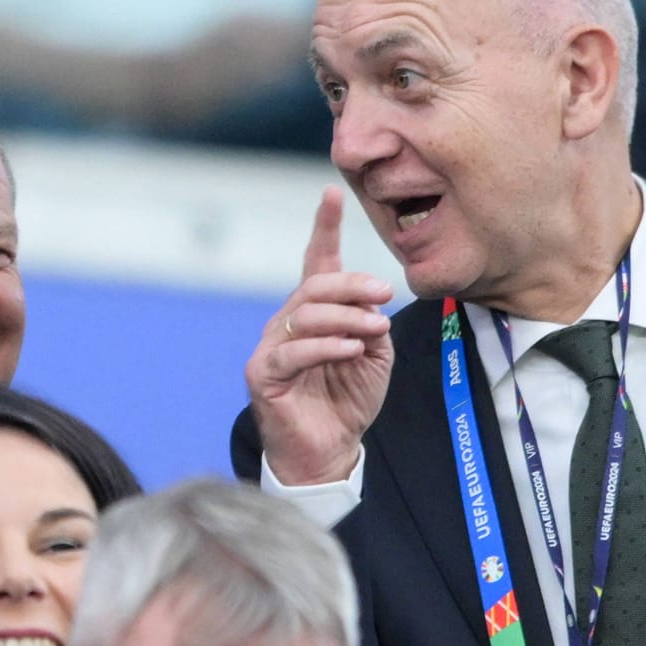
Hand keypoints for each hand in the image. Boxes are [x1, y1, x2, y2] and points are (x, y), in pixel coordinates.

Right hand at [248, 186, 392, 484]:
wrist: (328, 452)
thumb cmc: (347, 402)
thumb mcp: (374, 359)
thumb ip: (370, 327)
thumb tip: (370, 306)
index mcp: (314, 315)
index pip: (317, 264)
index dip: (324, 228)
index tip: (333, 193)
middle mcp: (287, 324)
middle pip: (314, 286)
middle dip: (351, 284)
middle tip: (383, 292)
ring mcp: (271, 347)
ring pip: (306, 315)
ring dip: (347, 318)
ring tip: (375, 330)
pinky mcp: (262, 374)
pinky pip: (294, 351)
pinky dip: (327, 346)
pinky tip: (352, 349)